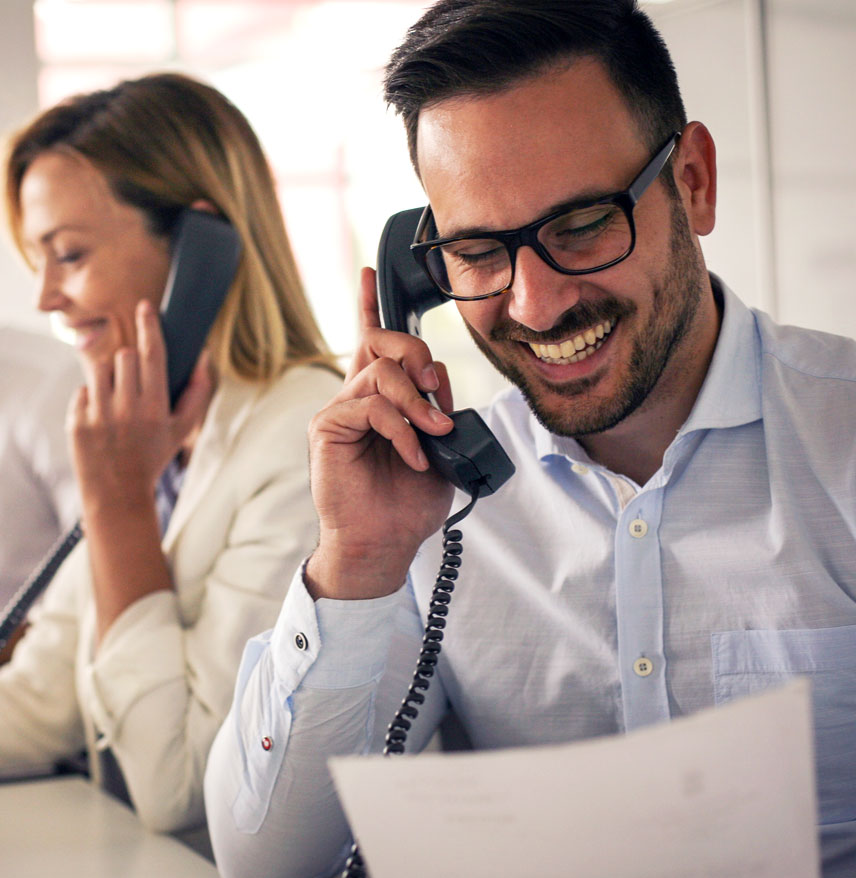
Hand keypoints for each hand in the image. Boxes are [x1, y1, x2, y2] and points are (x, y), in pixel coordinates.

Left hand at [70, 300, 212, 514]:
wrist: (118, 491)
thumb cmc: (153, 456)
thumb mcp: (183, 430)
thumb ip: (197, 393)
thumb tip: (203, 359)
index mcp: (155, 408)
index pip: (152, 355)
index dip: (149, 327)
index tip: (145, 307)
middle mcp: (127, 409)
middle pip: (125, 357)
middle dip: (130, 362)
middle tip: (133, 383)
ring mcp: (99, 414)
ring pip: (100, 368)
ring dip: (110, 377)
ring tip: (117, 399)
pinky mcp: (77, 420)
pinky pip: (83, 390)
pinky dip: (92, 399)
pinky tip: (101, 419)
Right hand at [304, 266, 455, 599]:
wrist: (384, 542)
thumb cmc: (408, 501)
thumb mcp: (439, 449)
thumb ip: (439, 411)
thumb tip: (441, 386)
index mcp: (381, 397)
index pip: (372, 341)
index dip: (370, 305)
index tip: (370, 272)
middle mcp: (357, 397)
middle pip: (381, 341)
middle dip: (417, 353)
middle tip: (438, 389)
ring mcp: (340, 410)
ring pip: (381, 373)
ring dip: (418, 403)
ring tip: (434, 433)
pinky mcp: (328, 428)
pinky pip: (371, 407)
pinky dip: (401, 430)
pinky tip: (413, 456)